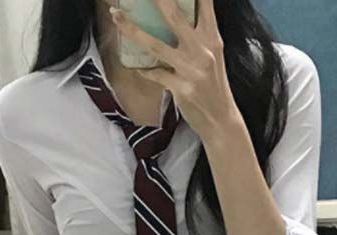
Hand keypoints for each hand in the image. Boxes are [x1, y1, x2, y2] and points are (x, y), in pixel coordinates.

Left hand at [108, 0, 242, 141]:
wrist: (220, 119)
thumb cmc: (213, 86)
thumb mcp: (212, 56)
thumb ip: (198, 36)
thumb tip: (174, 18)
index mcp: (212, 38)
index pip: (204, 4)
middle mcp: (203, 50)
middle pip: (175, 16)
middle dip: (157, 0)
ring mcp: (191, 69)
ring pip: (155, 45)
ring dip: (132, 29)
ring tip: (116, 17)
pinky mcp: (181, 88)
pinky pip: (155, 74)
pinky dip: (145, 70)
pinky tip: (139, 68)